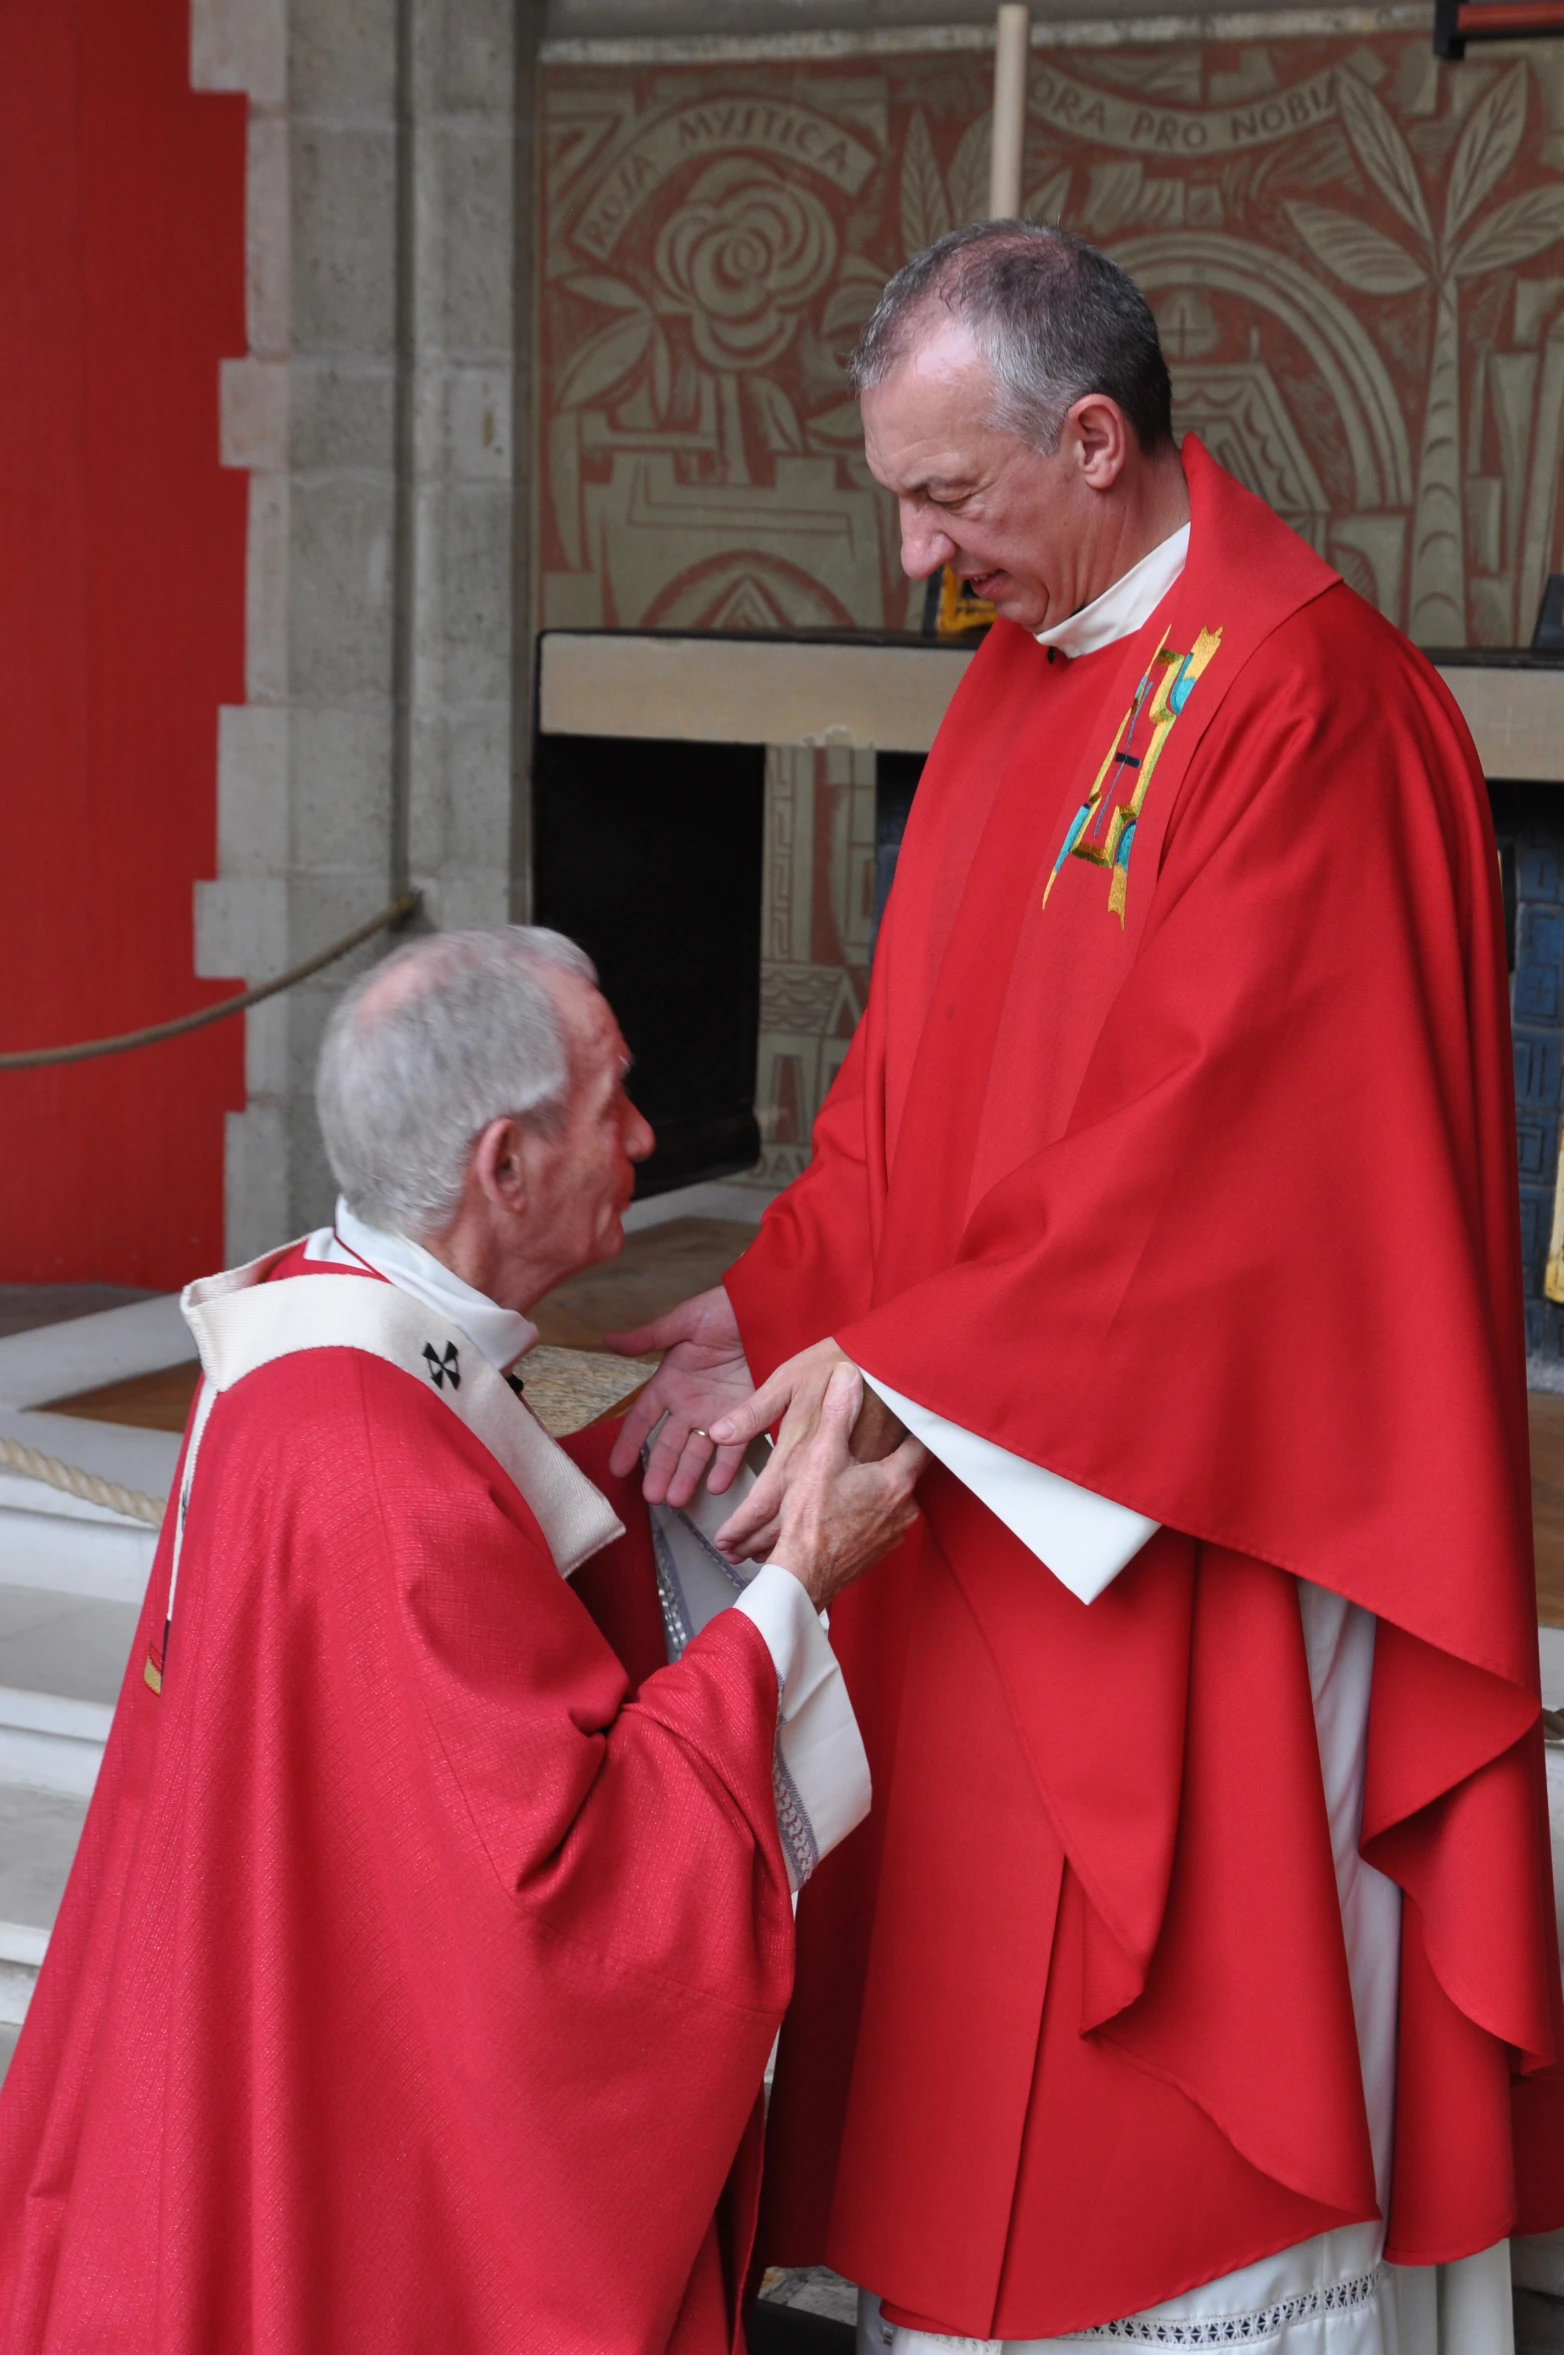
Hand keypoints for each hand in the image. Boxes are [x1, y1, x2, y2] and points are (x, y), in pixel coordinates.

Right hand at [605, 1286, 755, 1506]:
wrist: (772, 1308)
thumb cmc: (727, 1309)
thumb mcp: (686, 1321)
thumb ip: (649, 1337)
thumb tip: (608, 1341)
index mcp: (671, 1381)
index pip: (642, 1419)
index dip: (629, 1443)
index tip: (617, 1469)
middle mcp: (691, 1404)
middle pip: (668, 1444)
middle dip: (659, 1471)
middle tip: (652, 1497)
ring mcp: (719, 1413)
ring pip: (697, 1452)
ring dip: (687, 1476)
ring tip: (677, 1501)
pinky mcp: (748, 1416)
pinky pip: (735, 1447)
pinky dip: (725, 1467)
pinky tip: (716, 1487)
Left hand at [710, 1341, 908, 1563]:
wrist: (896, 1361)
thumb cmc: (837, 1363)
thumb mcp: (788, 1381)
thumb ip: (755, 1411)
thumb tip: (719, 1432)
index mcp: (801, 1456)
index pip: (764, 1502)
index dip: (741, 1525)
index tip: (724, 1540)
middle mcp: (828, 1477)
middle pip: (788, 1525)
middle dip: (758, 1543)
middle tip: (735, 1555)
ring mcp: (858, 1487)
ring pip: (819, 1527)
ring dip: (789, 1542)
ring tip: (762, 1557)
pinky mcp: (885, 1487)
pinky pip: (850, 1521)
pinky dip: (828, 1531)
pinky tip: (818, 1537)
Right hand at [767, 1366, 926, 1613]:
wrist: (801, 1576)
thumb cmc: (809, 1522)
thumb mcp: (819, 1456)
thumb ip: (837, 1413)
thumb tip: (847, 1376)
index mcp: (896, 1480)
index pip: (923, 1440)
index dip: (916, 1421)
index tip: (915, 1407)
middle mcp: (904, 1507)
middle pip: (906, 1468)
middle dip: (889, 1453)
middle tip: (874, 1438)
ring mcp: (894, 1532)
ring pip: (892, 1495)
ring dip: (877, 1483)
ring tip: (853, 1473)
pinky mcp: (879, 1548)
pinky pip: (881, 1518)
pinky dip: (868, 1508)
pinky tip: (845, 1504)